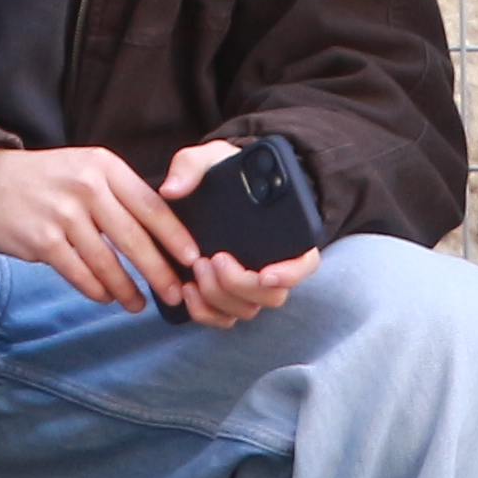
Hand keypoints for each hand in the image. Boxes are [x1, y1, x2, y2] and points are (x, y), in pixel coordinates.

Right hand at [0, 143, 205, 315]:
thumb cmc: (44, 180)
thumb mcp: (85, 168)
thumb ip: (118, 193)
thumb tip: (161, 231)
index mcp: (104, 167)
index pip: (150, 205)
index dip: (175, 235)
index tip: (192, 257)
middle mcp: (87, 188)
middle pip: (134, 238)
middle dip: (159, 271)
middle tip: (175, 293)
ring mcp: (63, 215)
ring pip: (108, 262)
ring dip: (127, 288)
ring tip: (139, 304)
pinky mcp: (43, 241)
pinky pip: (80, 274)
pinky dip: (97, 290)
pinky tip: (107, 297)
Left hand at [156, 138, 323, 327]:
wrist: (209, 192)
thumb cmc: (220, 174)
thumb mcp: (210, 158)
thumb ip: (193, 165)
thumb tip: (172, 189)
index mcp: (286, 235)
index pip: (305, 264)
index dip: (290, 274)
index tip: (266, 274)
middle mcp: (272, 266)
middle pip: (271, 295)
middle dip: (239, 284)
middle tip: (213, 259)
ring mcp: (249, 285)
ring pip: (246, 310)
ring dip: (220, 297)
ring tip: (197, 270)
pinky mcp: (224, 296)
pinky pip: (222, 318)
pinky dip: (205, 312)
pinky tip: (188, 290)